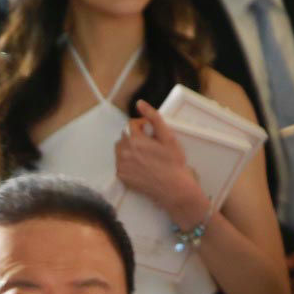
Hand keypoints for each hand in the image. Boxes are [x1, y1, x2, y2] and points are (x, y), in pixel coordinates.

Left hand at [115, 100, 203, 221]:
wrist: (173, 189)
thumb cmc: (173, 162)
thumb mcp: (167, 137)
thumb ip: (153, 118)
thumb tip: (140, 103)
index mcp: (134, 140)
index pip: (131, 124)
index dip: (142, 126)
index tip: (152, 132)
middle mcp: (124, 152)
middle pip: (124, 136)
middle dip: (135, 136)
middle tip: (150, 144)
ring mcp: (121, 166)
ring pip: (121, 149)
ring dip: (130, 148)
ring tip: (145, 154)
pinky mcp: (121, 177)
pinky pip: (120, 163)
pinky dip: (128, 161)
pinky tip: (141, 165)